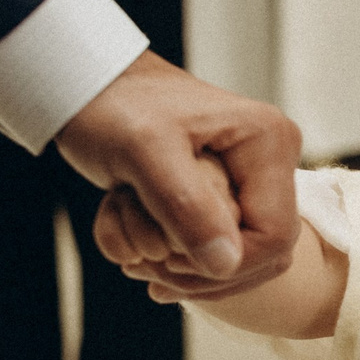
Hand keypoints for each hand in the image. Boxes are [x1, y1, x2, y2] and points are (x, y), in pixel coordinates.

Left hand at [59, 50, 302, 298]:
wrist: (86, 88)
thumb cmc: (114, 106)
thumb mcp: (144, 152)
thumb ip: (187, 206)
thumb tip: (225, 264)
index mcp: (268, 143)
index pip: (273, 237)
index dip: (225, 265)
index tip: (166, 258)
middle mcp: (268, 163)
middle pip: (260, 258)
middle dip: (197, 271)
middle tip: (142, 262)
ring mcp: (246, 183)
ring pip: (234, 263)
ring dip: (176, 268)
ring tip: (130, 247)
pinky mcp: (221, 198)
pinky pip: (209, 253)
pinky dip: (162, 255)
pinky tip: (130, 238)